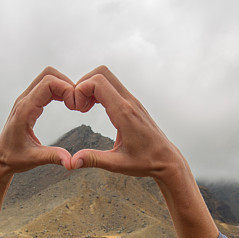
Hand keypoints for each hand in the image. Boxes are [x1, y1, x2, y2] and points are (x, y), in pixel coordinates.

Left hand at [0, 67, 76, 173]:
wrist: (0, 158)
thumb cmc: (14, 158)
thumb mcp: (34, 159)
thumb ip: (53, 157)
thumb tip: (71, 162)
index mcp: (25, 110)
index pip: (48, 83)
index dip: (66, 89)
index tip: (76, 106)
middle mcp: (24, 100)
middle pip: (48, 74)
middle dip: (67, 83)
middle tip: (78, 102)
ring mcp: (25, 99)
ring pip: (47, 78)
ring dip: (63, 85)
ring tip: (74, 103)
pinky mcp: (28, 102)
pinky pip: (45, 87)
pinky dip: (58, 90)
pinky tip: (67, 103)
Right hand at [71, 66, 186, 179]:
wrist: (166, 160)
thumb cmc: (145, 162)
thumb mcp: (117, 164)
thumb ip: (93, 160)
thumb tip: (72, 162)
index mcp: (124, 113)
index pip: (98, 82)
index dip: (81, 90)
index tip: (76, 109)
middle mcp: (129, 102)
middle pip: (102, 72)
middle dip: (83, 84)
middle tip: (77, 105)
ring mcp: (132, 101)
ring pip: (107, 77)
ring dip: (91, 87)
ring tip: (84, 108)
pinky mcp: (132, 103)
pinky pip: (113, 86)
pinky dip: (99, 91)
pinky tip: (94, 108)